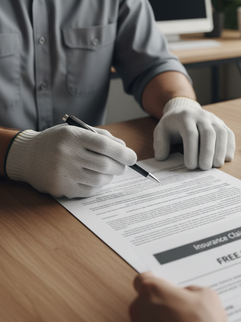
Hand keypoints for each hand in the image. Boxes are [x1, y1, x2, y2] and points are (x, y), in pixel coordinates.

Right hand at [5, 124, 136, 197]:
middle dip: (120, 167)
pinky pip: (89, 190)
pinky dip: (97, 185)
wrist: (27, 156)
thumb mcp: (77, 130)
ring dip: (109, 177)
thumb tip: (124, 148)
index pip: (105, 146)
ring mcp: (63, 173)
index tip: (132, 157)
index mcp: (73, 136)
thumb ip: (102, 137)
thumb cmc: (58, 141)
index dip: (123, 153)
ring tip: (107, 171)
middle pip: (106, 165)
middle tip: (123, 166)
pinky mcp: (61, 189)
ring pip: (100, 180)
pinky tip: (93, 178)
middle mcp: (66, 155)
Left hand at [128, 272, 227, 321]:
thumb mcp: (205, 294)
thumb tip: (187, 295)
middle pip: (143, 301)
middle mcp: (139, 309)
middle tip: (178, 309)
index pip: (142, 279)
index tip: (163, 285)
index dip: (154, 281)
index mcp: (152, 290)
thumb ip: (190, 290)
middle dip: (158, 303)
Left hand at [153, 97, 234, 169]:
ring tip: (216, 165)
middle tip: (205, 168)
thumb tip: (162, 158)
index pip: (191, 134)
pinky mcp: (222, 124)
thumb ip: (160, 144)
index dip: (192, 151)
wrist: (184, 111)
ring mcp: (214, 119)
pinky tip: (226, 158)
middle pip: (209, 133)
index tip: (190, 166)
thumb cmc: (173, 125)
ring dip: (220, 150)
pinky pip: (229, 134)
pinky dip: (229, 147)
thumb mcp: (161, 131)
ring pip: (221, 133)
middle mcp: (201, 116)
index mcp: (185, 117)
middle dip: (208, 152)